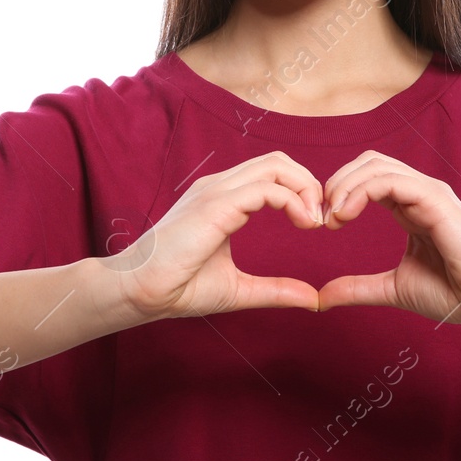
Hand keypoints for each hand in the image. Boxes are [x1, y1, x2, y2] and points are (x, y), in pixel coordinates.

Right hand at [109, 151, 325, 319]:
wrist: (140, 291)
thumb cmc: (179, 287)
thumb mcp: (240, 289)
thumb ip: (276, 290)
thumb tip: (313, 300)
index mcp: (223, 198)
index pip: (272, 173)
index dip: (301, 190)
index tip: (315, 223)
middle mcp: (220, 186)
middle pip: (278, 161)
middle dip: (309, 183)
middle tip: (321, 219)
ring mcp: (217, 191)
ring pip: (276, 165)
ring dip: (305, 189)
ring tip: (314, 221)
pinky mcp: (216, 205)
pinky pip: (266, 189)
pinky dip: (293, 201)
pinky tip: (303, 223)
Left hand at [315, 150, 460, 327]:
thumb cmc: (455, 293)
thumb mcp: (393, 289)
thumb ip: (358, 288)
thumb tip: (320, 298)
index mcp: (410, 207)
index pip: (368, 177)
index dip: (339, 192)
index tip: (323, 224)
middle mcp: (419, 193)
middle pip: (368, 162)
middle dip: (336, 182)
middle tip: (321, 217)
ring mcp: (429, 193)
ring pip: (376, 165)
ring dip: (344, 185)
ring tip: (331, 217)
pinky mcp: (436, 200)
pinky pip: (391, 180)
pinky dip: (361, 190)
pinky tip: (346, 214)